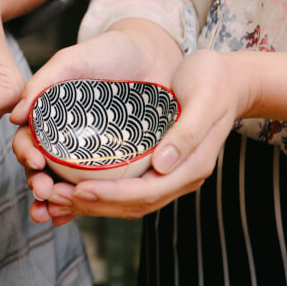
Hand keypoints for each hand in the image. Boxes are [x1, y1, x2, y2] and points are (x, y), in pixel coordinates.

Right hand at [10, 19, 184, 224]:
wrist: (154, 54)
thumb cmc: (111, 51)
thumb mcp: (73, 59)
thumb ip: (43, 81)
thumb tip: (15, 115)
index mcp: (50, 115)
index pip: (29, 139)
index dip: (26, 152)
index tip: (35, 160)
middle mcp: (67, 136)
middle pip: (44, 167)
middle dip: (37, 184)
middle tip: (43, 191)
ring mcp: (91, 151)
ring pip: (67, 183)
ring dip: (56, 202)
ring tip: (54, 212)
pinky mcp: (116, 160)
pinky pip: (99, 185)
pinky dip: (85, 204)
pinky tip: (73, 217)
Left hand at [40, 49, 244, 220]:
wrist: (230, 80)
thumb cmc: (215, 82)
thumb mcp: (204, 100)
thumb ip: (187, 134)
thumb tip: (162, 164)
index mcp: (192, 166)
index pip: (148, 192)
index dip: (112, 195)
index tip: (80, 188)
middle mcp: (179, 176)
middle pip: (134, 205)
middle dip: (95, 205)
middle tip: (56, 197)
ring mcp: (169, 174)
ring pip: (129, 202)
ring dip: (93, 203)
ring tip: (57, 196)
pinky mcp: (158, 165)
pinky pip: (128, 187)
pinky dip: (101, 191)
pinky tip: (73, 184)